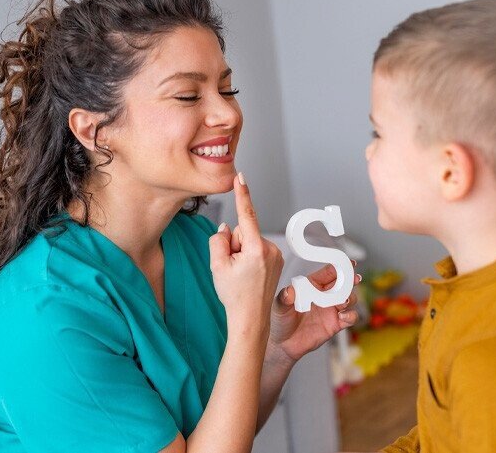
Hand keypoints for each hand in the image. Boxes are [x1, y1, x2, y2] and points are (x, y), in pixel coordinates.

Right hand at [209, 173, 283, 334]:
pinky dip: (250, 257)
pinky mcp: (277, 260)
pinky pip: (257, 249)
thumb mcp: (217, 266)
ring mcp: (276, 255)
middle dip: (235, 244)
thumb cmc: (234, 295)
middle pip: (244, 231)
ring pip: (250, 240)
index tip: (240, 177)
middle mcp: (270, 249)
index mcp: (255, 249)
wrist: (250, 319)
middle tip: (232, 268)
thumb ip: (219, 241)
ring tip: (241, 274)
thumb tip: (227, 229)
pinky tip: (249, 275)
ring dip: (242, 252)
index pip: (247, 215)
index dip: (242, 195)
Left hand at [268, 261, 361, 363]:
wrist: (283, 344)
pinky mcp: (335, 324)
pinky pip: (350, 318)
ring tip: (344, 301)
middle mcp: (324, 295)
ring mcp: (331, 309)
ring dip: (350, 298)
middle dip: (351, 280)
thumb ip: (284, 298)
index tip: (348, 263)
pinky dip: (351, 316)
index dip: (340, 266)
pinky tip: (342, 317)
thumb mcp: (279, 307)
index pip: (329, 272)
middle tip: (354, 279)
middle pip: (343, 284)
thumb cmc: (281, 321)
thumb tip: (289, 291)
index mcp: (312, 285)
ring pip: (349, 298)